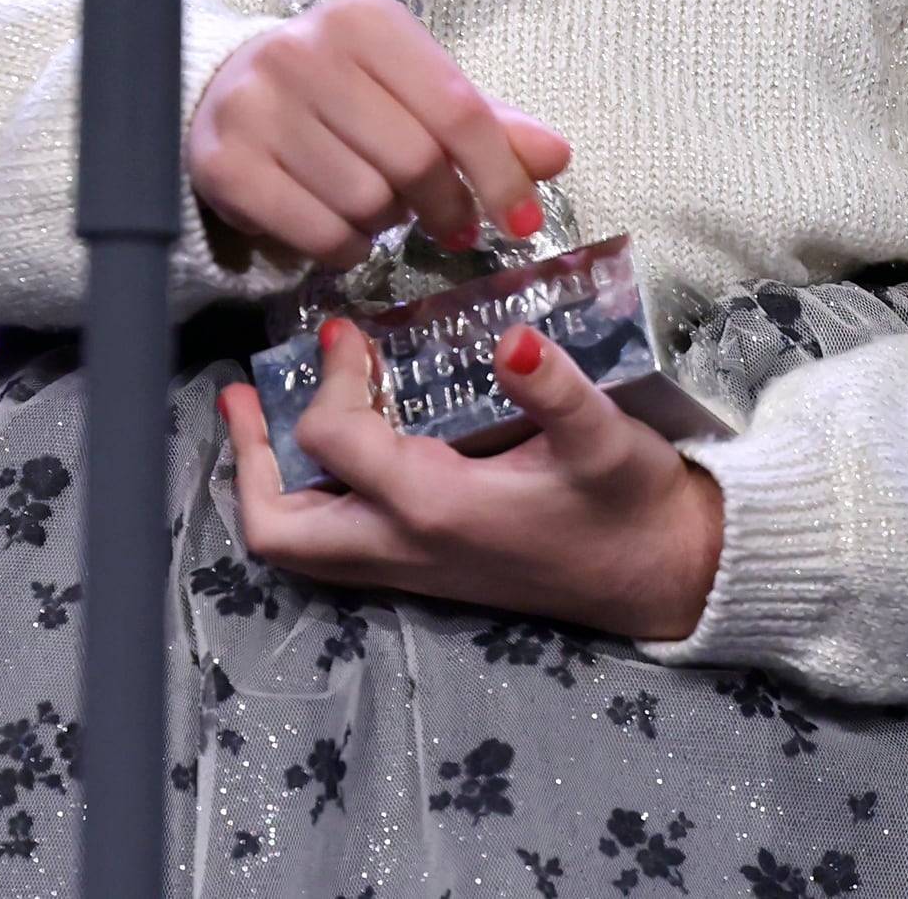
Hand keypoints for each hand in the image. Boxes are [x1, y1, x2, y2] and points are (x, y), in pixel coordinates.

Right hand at [186, 0, 571, 267]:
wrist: (224, 88)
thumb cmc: (339, 89)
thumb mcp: (411, 86)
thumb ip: (484, 121)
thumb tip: (556, 156)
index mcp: (367, 22)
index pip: (457, 107)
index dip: (500, 174)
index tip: (523, 221)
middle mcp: (305, 53)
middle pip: (414, 160)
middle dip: (446, 206)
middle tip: (453, 224)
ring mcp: (258, 107)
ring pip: (366, 202)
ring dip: (389, 224)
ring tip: (381, 207)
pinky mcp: (226, 164)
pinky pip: (317, 234)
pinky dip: (347, 249)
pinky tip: (346, 232)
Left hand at [220, 320, 725, 641]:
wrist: (662, 576)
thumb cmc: (631, 505)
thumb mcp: (603, 437)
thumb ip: (554, 387)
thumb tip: (512, 337)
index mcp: (435, 508)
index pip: (334, 440)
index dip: (328, 377)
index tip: (348, 330)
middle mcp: (406, 548)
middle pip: (279, 528)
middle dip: (250, 459)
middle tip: (245, 395)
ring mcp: (411, 568)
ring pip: (299, 549)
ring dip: (269, 487)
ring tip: (265, 422)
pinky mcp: (426, 570)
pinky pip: (333, 549)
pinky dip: (308, 501)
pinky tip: (332, 452)